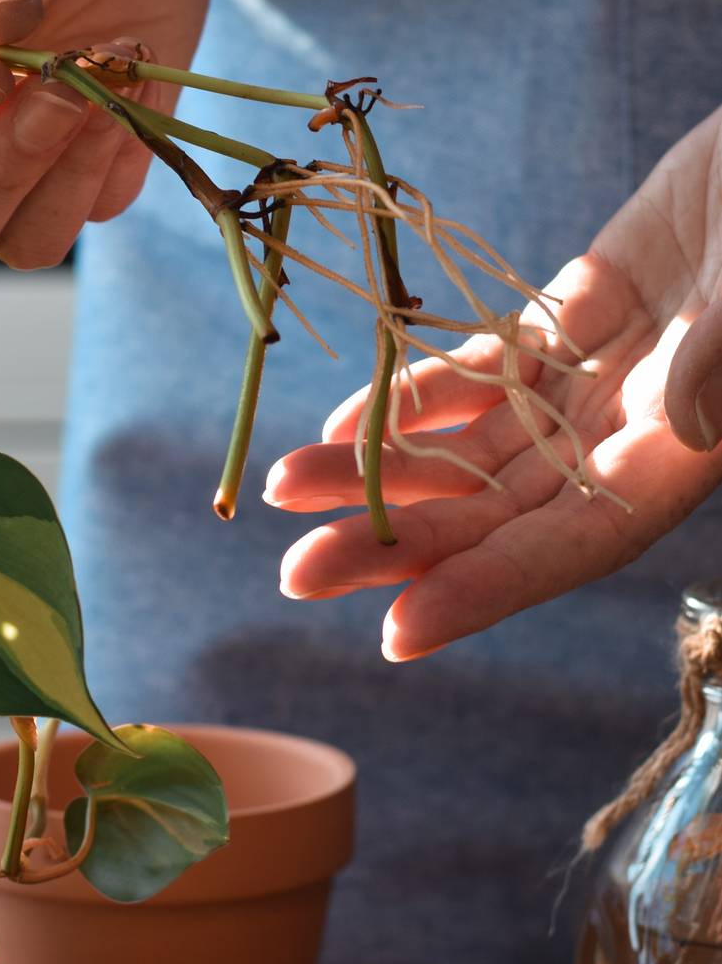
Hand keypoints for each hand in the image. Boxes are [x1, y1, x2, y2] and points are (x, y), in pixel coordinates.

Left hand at [264, 105, 721, 660]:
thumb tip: (678, 423)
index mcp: (678, 455)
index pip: (571, 548)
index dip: (483, 591)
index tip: (394, 634)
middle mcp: (621, 437)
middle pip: (493, 514)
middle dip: (393, 544)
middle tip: (296, 573)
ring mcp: (583, 386)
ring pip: (467, 450)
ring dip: (375, 471)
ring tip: (284, 488)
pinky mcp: (557, 330)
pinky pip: (473, 377)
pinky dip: (407, 399)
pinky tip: (336, 424)